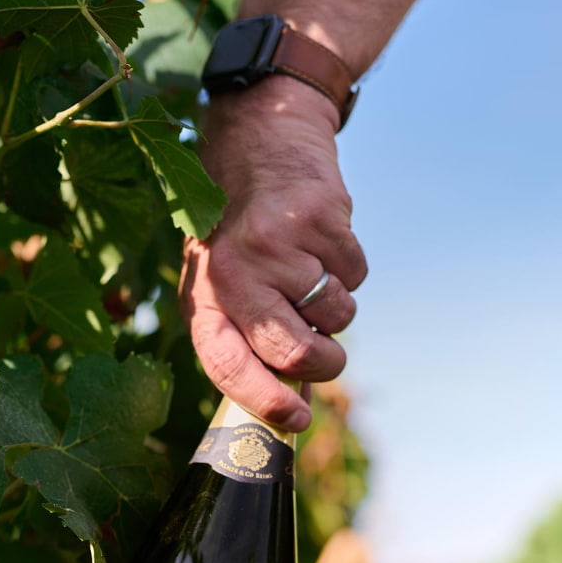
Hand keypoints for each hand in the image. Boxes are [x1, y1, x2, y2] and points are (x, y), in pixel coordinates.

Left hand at [180, 76, 367, 430]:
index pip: (229, 367)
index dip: (266, 401)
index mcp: (205, 296)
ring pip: (335, 317)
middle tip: (327, 358)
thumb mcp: (221, 282)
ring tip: (312, 276)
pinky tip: (323, 244)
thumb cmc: (238, 231)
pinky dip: (350, 271)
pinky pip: (356, 277)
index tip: (296, 421)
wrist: (259, 140)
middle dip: (323, 366)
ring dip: (337, 310)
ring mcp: (278, 246)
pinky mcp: (321, 220)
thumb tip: (293, 401)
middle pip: (294, 353)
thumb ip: (246, 337)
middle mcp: (235, 273)